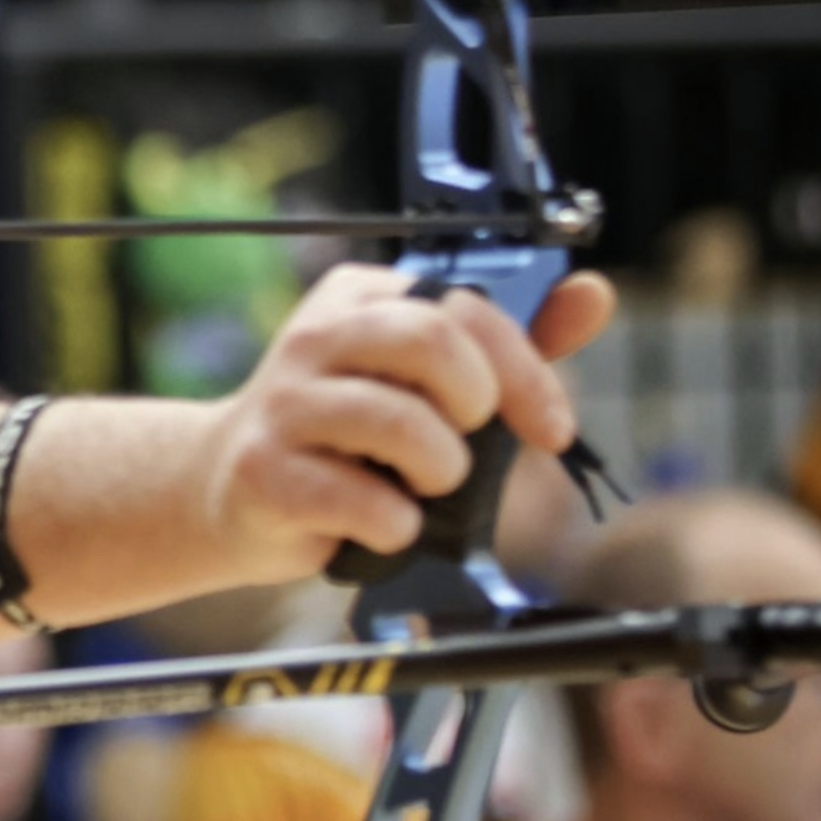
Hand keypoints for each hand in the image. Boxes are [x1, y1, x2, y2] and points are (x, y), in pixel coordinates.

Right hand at [200, 262, 615, 582]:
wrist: (227, 492)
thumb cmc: (346, 438)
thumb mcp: (427, 382)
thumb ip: (508, 343)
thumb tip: (592, 294)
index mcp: (359, 299)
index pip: (463, 306)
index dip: (526, 371)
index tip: (552, 429)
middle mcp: (315, 338)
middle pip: (430, 341)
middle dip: (476, 406)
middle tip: (466, 447)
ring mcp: (283, 404)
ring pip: (399, 422)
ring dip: (440, 472)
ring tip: (423, 488)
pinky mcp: (263, 472)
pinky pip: (361, 499)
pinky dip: (396, 525)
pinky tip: (383, 524)